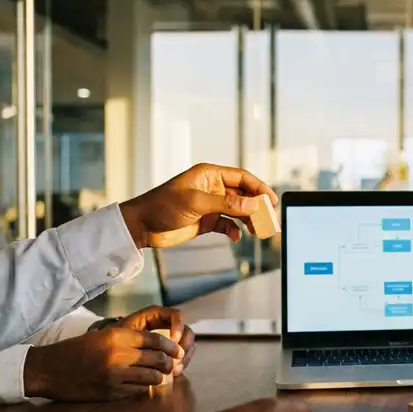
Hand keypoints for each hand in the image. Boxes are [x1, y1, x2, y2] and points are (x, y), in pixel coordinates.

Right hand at [23, 327, 181, 400]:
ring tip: (159, 376)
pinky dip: (144, 388)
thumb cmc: (76, 350)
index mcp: (117, 336)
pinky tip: (142, 385)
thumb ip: (128, 340)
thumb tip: (157, 346)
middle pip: (158, 359)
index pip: (156, 340)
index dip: (171, 346)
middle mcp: (118, 354)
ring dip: (159, 377)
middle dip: (170, 363)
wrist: (47, 369)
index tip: (178, 350)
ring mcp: (114, 375)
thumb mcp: (102, 336)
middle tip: (173, 365)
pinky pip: (138, 391)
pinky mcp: (110, 392)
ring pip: (152, 377)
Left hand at [113, 305, 195, 374]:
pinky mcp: (171, 353)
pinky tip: (175, 372)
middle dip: (184, 345)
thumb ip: (142, 336)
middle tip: (176, 358)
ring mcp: (172, 340)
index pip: (175, 315)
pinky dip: (182, 364)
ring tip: (175, 369)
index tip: (174, 339)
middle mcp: (167, 326)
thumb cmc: (114, 343)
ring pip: (188, 345)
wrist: (107, 354)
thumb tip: (163, 342)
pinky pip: (185, 356)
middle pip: (186, 331)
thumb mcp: (124, 336)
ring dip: (185, 357)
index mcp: (155, 317)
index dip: (178, 325)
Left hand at [119, 163, 277, 249]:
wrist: (141, 226)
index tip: (271, 200)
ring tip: (257, 230)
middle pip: (243, 194)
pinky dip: (234, 230)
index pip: (242, 177)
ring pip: (238, 210)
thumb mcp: (196, 202)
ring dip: (248, 219)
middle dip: (256, 206)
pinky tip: (236, 237)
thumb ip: (226, 203)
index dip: (259, 187)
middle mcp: (212, 187)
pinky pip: (227, 224)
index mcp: (209, 175)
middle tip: (269, 218)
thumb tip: (253, 204)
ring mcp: (210, 204)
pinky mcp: (206, 220)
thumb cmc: (162, 206)